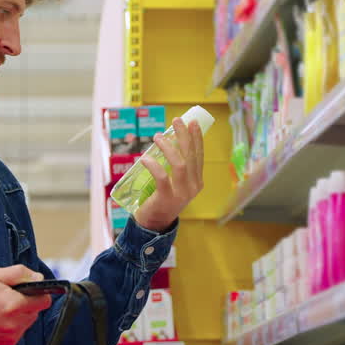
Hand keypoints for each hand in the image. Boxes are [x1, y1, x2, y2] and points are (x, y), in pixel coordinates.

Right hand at [0, 265, 52, 344]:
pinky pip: (18, 331)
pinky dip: (12, 324)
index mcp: (14, 305)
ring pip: (28, 321)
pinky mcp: (6, 344)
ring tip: (0, 308)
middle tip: (7, 297)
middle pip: (36, 311)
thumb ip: (19, 274)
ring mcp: (10, 335)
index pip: (45, 301)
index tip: (29, 290)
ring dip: (20, 314)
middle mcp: (14, 323)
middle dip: (27, 302)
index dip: (39, 293)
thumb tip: (38, 277)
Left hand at [132, 117, 205, 232]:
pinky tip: (145, 158)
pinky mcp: (167, 198)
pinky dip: (153, 165)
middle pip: (190, 156)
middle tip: (176, 120)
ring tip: (157, 137)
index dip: (196, 138)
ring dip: (168, 148)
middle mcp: (193, 187)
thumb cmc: (163, 198)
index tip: (192, 122)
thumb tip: (169, 141)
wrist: (155, 223)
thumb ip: (177, 167)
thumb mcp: (176, 183)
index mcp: (197, 182)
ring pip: (179, 164)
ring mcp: (181, 193)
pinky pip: (162, 177)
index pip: (199, 156)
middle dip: (184, 136)